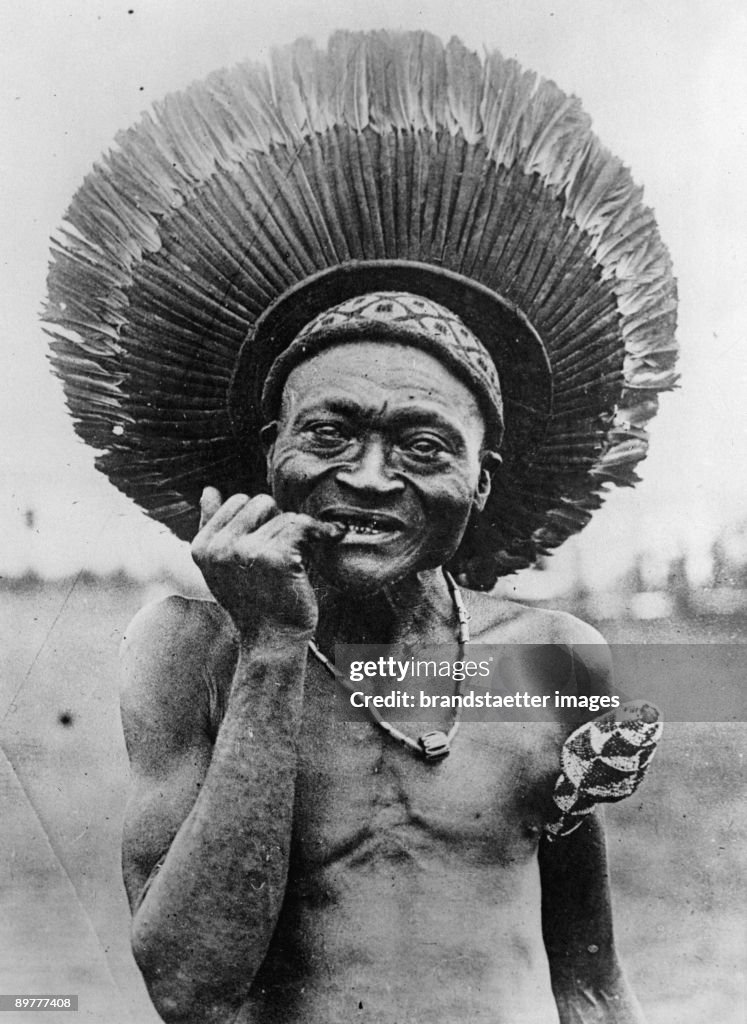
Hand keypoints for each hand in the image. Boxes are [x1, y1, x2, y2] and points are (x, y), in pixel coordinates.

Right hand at [191, 487, 343, 636]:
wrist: (272, 640)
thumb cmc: (253, 601)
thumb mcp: (223, 566)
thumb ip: (214, 526)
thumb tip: (208, 489)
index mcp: (202, 545)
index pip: (237, 501)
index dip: (258, 519)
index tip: (268, 542)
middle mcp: (219, 547)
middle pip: (260, 502)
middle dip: (276, 522)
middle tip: (283, 552)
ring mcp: (245, 552)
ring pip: (284, 516)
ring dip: (298, 535)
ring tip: (298, 559)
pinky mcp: (275, 558)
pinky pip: (302, 526)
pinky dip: (319, 533)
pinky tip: (323, 545)